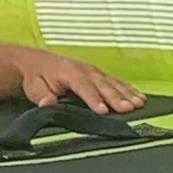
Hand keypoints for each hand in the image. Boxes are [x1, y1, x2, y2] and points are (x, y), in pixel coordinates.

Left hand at [16, 50, 144, 113]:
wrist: (37, 62)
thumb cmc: (36, 77)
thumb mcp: (33, 87)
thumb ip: (41, 95)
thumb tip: (48, 102)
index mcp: (68, 72)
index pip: (82, 86)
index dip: (93, 98)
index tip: (102, 111)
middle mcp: (84, 69)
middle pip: (102, 84)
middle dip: (115, 97)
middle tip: (128, 109)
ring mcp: (93, 71)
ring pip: (112, 82)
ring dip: (127, 93)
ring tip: (139, 104)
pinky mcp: (99, 74)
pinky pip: (116, 81)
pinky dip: (129, 89)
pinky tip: (140, 97)